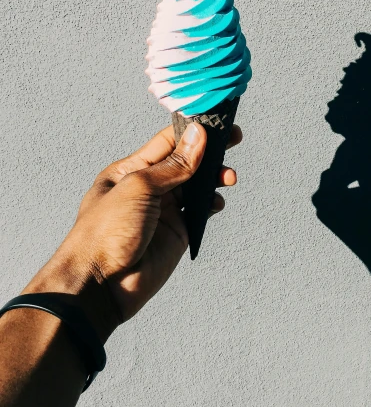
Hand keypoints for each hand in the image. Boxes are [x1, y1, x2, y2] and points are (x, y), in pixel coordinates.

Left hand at [23, 123, 242, 340]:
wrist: (100, 285)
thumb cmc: (105, 232)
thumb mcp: (139, 187)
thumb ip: (174, 164)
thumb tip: (198, 136)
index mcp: (131, 170)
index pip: (167, 142)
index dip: (192, 130)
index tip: (216, 121)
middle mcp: (149, 188)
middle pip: (186, 161)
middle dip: (210, 150)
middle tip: (234, 138)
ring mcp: (164, 211)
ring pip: (196, 186)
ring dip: (214, 177)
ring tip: (228, 177)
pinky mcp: (177, 233)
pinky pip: (200, 212)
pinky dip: (212, 203)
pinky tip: (216, 202)